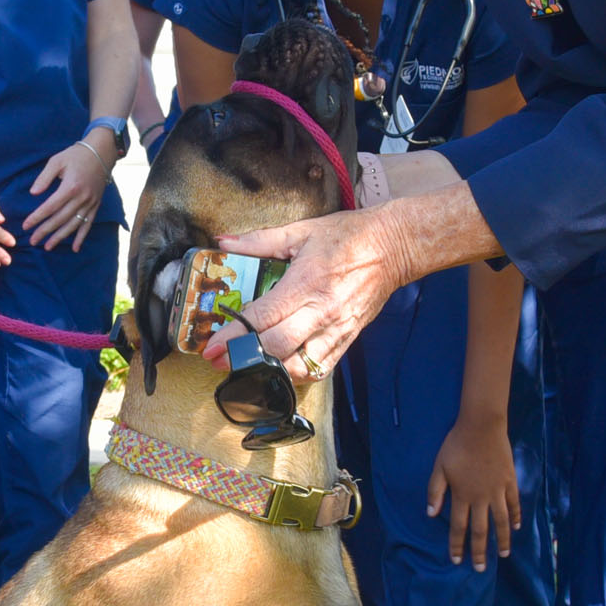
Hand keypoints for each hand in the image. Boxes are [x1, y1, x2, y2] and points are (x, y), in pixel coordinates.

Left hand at [22, 134, 111, 250]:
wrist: (101, 152)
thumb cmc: (75, 155)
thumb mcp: (57, 161)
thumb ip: (44, 178)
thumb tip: (33, 193)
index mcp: (70, 187)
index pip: (50, 207)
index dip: (37, 218)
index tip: (26, 226)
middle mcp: (81, 198)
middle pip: (60, 219)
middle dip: (45, 231)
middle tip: (33, 241)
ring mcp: (90, 203)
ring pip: (73, 224)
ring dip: (60, 237)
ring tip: (48, 246)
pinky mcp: (96, 205)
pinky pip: (88, 224)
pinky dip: (82, 237)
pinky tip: (75, 248)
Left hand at [206, 201, 418, 381]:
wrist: (394, 246)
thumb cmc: (347, 236)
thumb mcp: (300, 231)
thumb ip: (258, 240)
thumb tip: (223, 242)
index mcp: (306, 283)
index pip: (262, 317)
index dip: (233, 335)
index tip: (211, 346)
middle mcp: (321, 312)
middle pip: (276, 347)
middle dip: (242, 357)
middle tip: (219, 360)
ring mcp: (337, 329)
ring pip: (299, 366)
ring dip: (270, 371)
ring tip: (246, 367)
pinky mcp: (348, 338)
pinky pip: (321, 368)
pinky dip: (298, 373)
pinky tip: (280, 368)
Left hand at [428, 413, 521, 568]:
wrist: (481, 427)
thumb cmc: (456, 445)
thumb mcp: (439, 467)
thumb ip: (435, 491)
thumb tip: (431, 514)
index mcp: (462, 495)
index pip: (458, 526)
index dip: (457, 544)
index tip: (457, 560)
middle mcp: (481, 498)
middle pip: (481, 530)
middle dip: (480, 551)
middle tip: (480, 569)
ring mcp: (498, 491)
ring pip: (502, 522)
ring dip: (503, 540)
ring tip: (503, 555)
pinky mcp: (510, 482)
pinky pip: (514, 504)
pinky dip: (516, 517)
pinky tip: (516, 527)